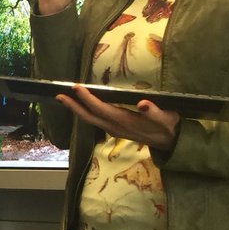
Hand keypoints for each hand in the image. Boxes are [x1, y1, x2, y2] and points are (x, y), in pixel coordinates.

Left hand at [57, 85, 180, 151]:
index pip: (102, 109)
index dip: (88, 99)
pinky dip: (85, 113)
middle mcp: (116, 127)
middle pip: (90, 117)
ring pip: (91, 120)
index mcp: (125, 121)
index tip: (76, 87)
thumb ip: (154, 111)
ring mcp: (114, 130)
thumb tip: (142, 104)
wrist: (170, 142)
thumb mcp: (166, 118)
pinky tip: (80, 106)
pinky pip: (95, 121)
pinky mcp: (115, 130)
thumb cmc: (168, 126)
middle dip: (74, 106)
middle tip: (59, 95)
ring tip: (64, 99)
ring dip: (76, 110)